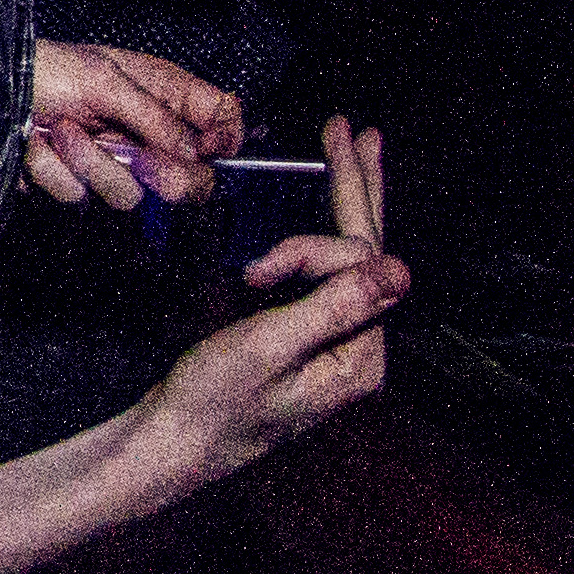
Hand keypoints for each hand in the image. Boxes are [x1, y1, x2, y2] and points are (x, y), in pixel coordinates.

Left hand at [24, 38, 242, 207]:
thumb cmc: (43, 67)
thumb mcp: (103, 78)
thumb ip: (154, 117)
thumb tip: (194, 154)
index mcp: (161, 94)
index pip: (221, 119)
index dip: (225, 139)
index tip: (207, 151)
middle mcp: (143, 132)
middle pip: (190, 179)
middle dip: (166, 175)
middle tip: (141, 160)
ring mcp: (110, 160)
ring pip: (131, 194)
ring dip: (91, 164)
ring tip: (62, 129)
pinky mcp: (74, 180)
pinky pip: (79, 196)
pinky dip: (54, 169)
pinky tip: (36, 143)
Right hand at [134, 117, 401, 490]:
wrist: (176, 444)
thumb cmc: (212, 403)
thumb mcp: (269, 350)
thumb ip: (333, 306)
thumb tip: (398, 269)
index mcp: (360, 357)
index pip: (359, 268)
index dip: (309, 250)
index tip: (253, 272)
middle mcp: (358, 347)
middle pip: (369, 251)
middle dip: (358, 187)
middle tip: (352, 130)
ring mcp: (337, 342)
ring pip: (351, 256)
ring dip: (345, 201)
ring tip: (347, 148)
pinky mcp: (311, 337)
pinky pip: (330, 273)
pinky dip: (326, 231)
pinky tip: (331, 205)